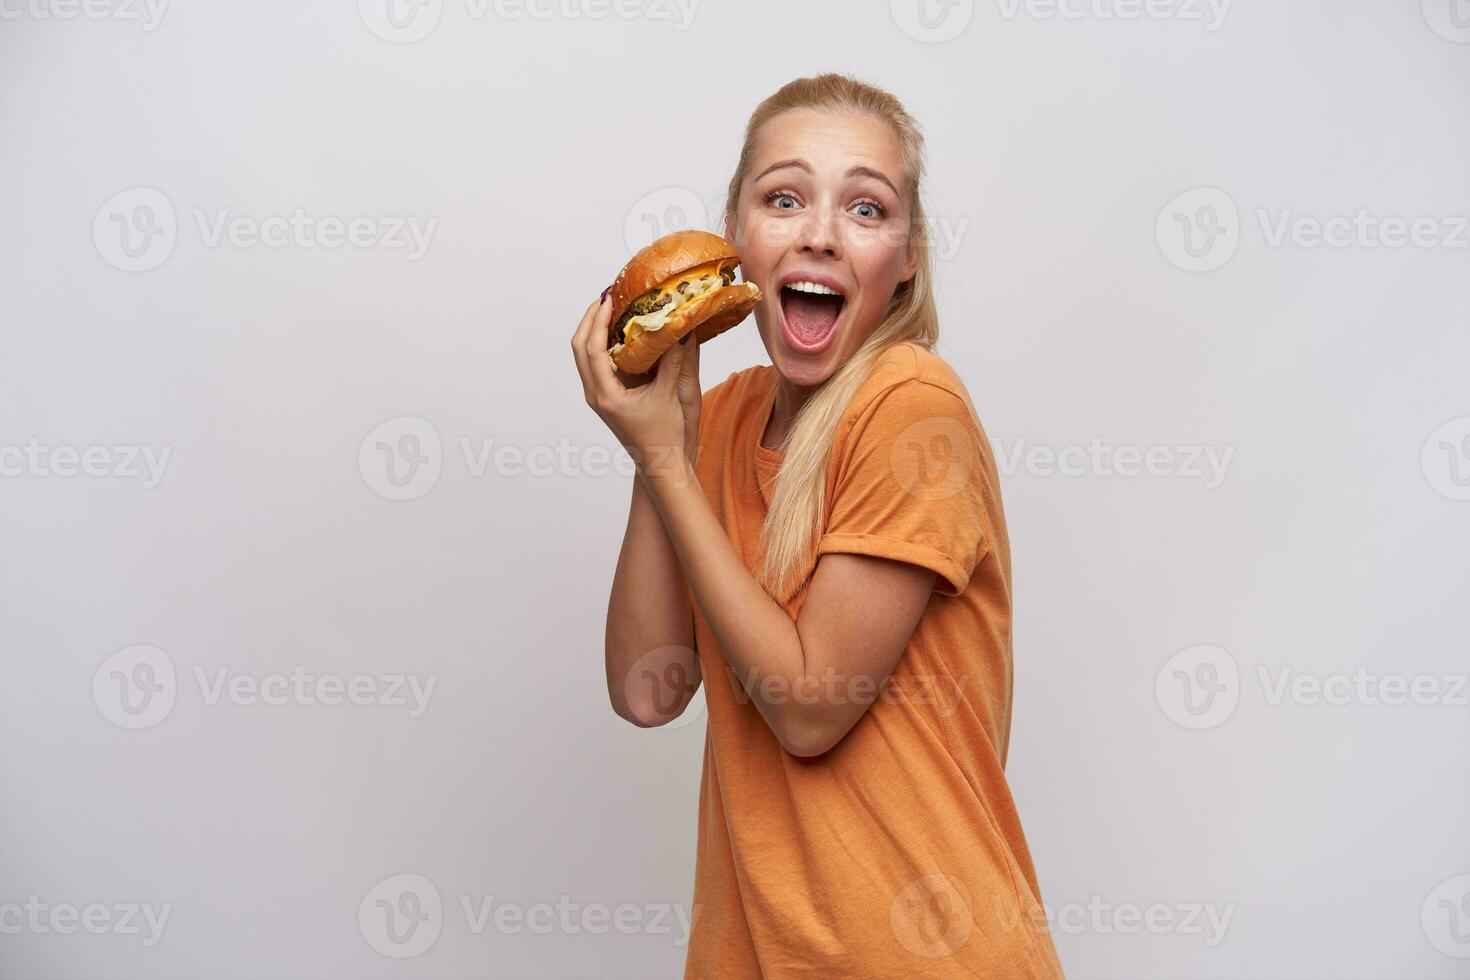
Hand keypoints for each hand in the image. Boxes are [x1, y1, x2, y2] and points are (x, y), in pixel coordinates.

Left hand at [571, 293, 702, 480]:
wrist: (661, 464)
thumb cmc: (666, 436)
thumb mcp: (672, 394)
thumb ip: (674, 360)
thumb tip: (680, 328)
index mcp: (606, 395)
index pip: (591, 349)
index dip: (598, 320)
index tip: (610, 298)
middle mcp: (596, 395)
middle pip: (579, 347)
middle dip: (591, 318)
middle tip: (609, 295)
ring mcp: (598, 396)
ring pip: (584, 355)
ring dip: (595, 329)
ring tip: (613, 307)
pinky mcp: (605, 396)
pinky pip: (596, 363)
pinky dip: (603, 343)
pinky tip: (622, 331)